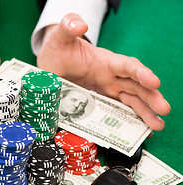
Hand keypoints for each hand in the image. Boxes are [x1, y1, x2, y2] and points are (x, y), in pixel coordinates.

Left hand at [37, 13, 169, 130]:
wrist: (49, 65)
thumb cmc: (58, 48)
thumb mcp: (60, 36)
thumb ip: (69, 26)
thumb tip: (80, 25)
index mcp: (105, 61)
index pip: (127, 66)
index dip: (141, 74)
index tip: (154, 82)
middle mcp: (110, 77)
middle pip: (136, 86)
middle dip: (150, 97)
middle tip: (164, 109)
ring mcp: (106, 91)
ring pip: (130, 101)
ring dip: (145, 113)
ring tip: (157, 125)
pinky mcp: (99, 102)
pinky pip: (116, 112)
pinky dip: (128, 120)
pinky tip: (140, 131)